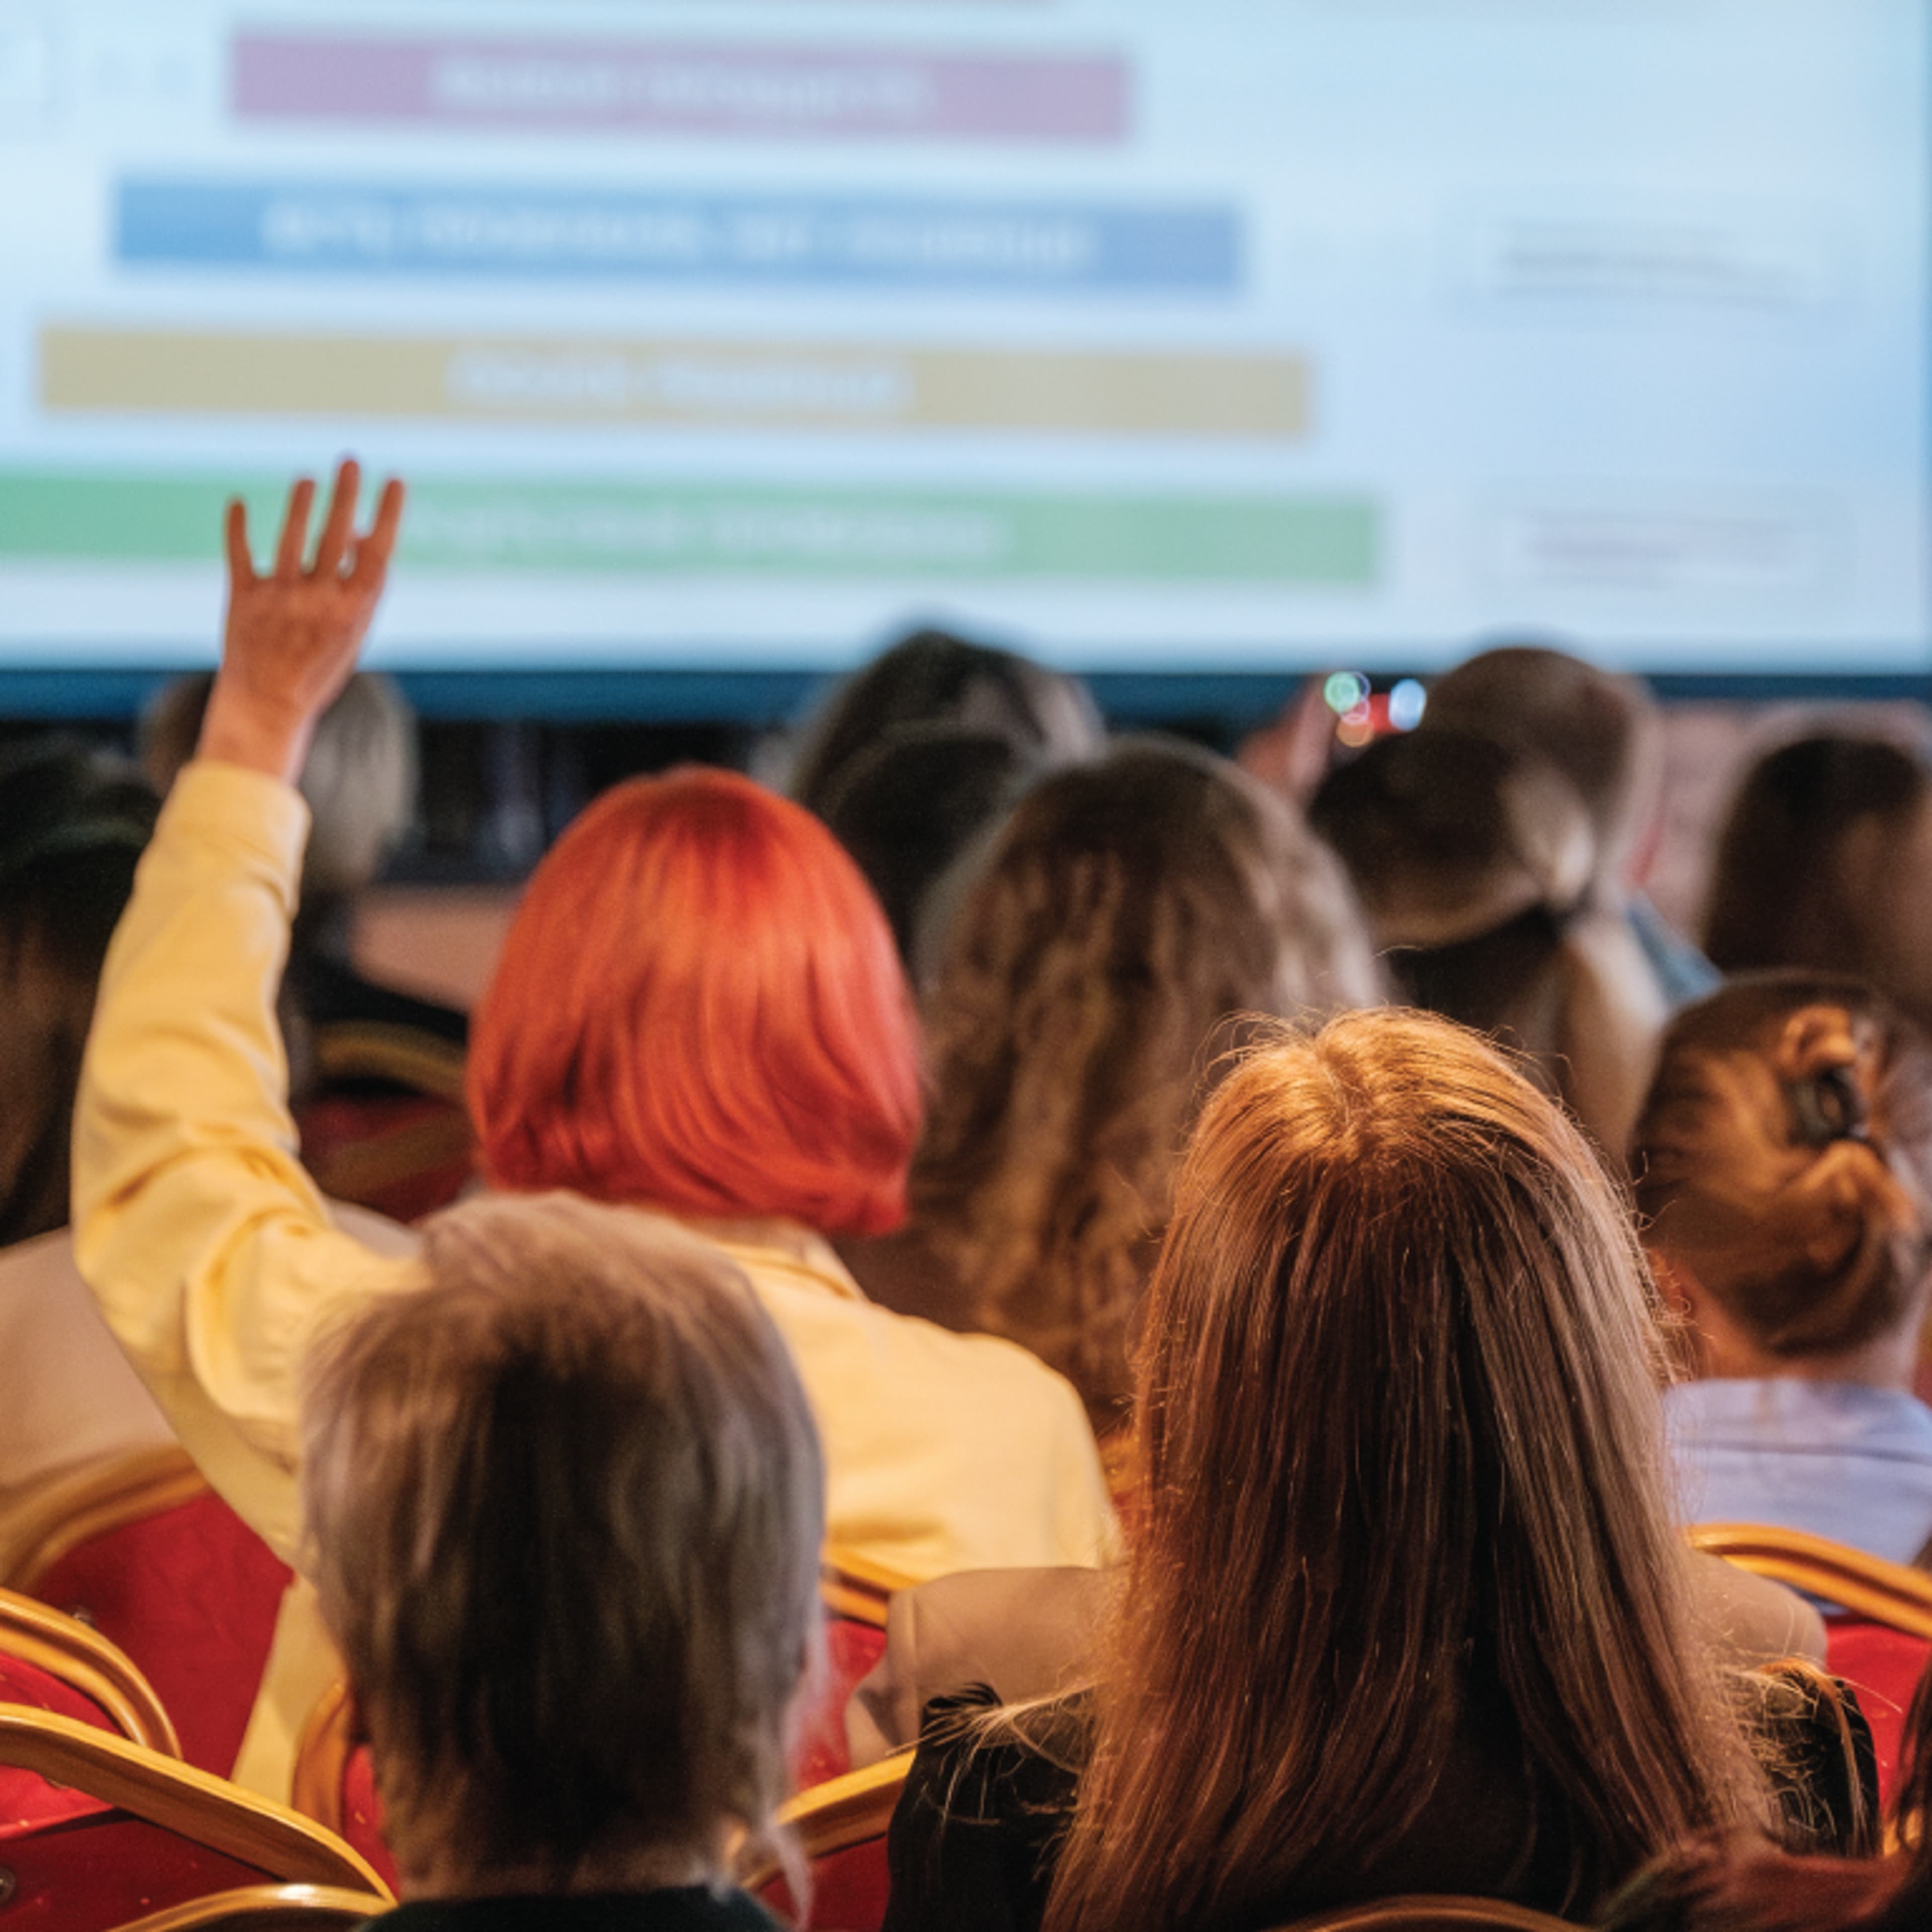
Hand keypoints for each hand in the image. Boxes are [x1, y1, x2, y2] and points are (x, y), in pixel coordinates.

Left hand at [198, 459, 404, 783]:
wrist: (268, 706)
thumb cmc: (317, 667)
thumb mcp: (351, 632)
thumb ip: (356, 585)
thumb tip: (355, 531)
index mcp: (352, 612)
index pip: (376, 552)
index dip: (387, 514)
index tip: (395, 481)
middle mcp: (318, 601)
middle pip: (335, 536)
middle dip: (346, 495)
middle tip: (350, 461)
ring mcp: (280, 599)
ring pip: (290, 539)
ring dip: (300, 505)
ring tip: (308, 480)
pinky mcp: (243, 599)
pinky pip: (240, 554)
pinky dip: (238, 527)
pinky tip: (239, 503)